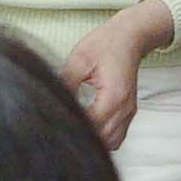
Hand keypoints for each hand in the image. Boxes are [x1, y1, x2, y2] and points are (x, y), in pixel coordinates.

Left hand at [60, 4, 165, 149]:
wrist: (129, 37)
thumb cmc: (106, 44)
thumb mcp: (79, 59)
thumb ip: (66, 83)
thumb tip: (52, 100)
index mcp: (114, 95)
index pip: (91, 125)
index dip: (72, 126)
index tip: (55, 123)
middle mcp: (125, 108)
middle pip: (103, 140)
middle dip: (83, 136)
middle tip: (61, 127)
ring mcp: (129, 112)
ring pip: (112, 142)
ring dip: (94, 139)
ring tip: (75, 126)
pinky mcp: (128, 112)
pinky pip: (117, 135)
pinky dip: (103, 135)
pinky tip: (88, 125)